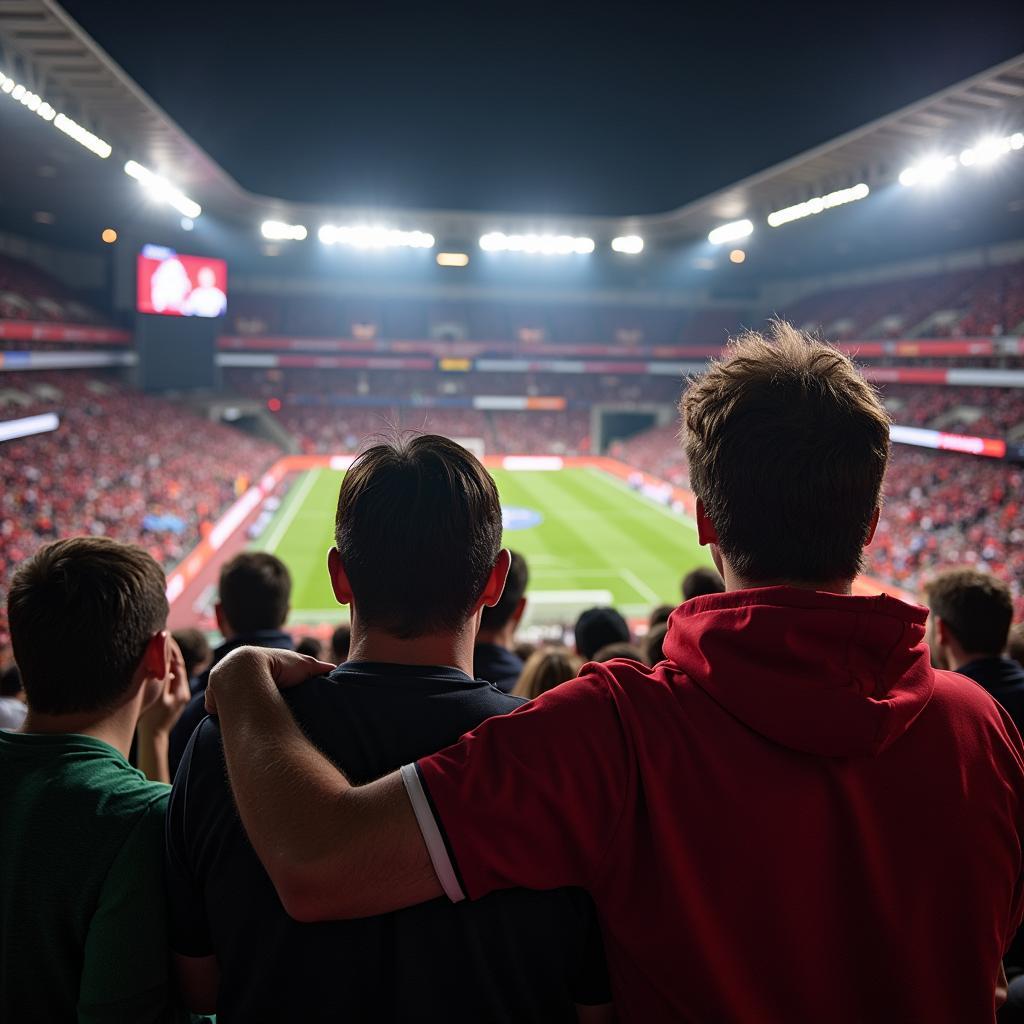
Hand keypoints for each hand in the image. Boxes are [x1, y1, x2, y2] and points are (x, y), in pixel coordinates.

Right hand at [138, 637, 191, 735]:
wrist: (153, 738)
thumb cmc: (152, 719)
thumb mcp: (158, 698)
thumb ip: (162, 679)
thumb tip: (165, 661)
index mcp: (181, 690)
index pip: (178, 663)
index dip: (171, 649)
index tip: (164, 636)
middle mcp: (183, 691)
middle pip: (178, 666)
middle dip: (170, 652)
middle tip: (162, 636)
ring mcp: (178, 695)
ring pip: (173, 672)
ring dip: (166, 660)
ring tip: (158, 646)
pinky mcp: (172, 699)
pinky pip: (169, 679)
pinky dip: (163, 670)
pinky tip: (156, 664)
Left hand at [205, 646, 333, 714]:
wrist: (249, 669)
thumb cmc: (279, 666)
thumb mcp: (302, 665)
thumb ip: (316, 668)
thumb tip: (333, 669)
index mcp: (251, 660)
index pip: (257, 674)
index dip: (264, 684)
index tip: (272, 695)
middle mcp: (234, 671)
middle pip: (239, 687)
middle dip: (246, 696)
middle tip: (261, 709)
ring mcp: (221, 685)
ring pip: (227, 699)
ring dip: (234, 708)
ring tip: (248, 721)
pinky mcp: (214, 699)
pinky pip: (217, 708)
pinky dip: (225, 714)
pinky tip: (235, 723)